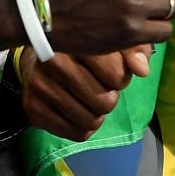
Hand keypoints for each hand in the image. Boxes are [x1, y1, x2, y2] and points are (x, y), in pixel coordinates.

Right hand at [19, 46, 151, 139]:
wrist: (40, 59)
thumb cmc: (85, 51)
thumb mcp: (114, 41)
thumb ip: (135, 51)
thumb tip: (141, 70)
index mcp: (76, 41)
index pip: (117, 75)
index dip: (121, 78)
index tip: (112, 71)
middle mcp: (52, 61)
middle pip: (105, 102)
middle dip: (109, 98)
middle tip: (99, 87)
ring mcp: (39, 86)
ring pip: (92, 121)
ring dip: (97, 114)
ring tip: (87, 98)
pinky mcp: (32, 108)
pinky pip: (77, 133)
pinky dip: (83, 127)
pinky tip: (75, 109)